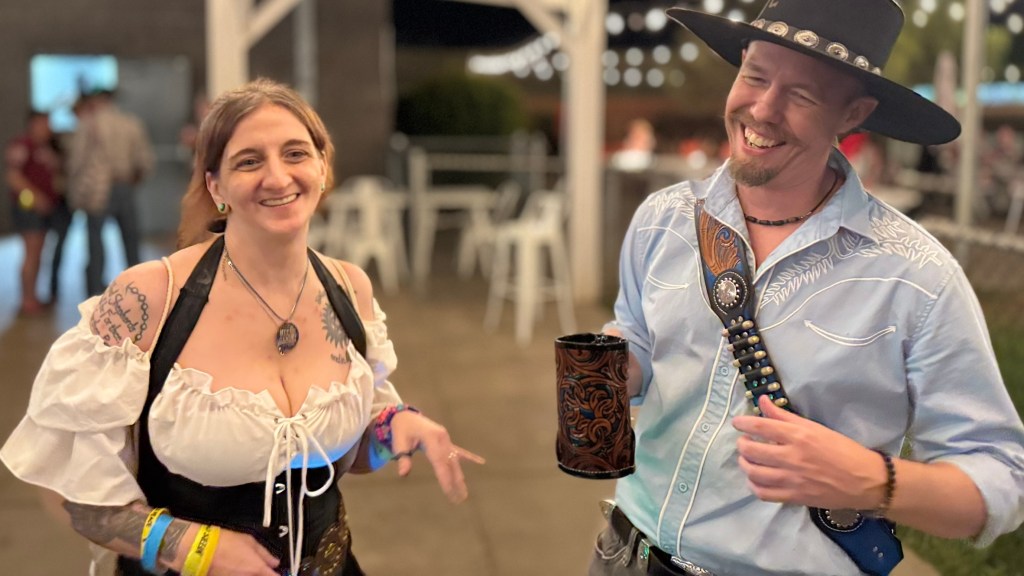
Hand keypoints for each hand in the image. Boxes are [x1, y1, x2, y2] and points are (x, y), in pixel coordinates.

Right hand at [175, 525, 279, 575]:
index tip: (277, 573)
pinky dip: (238, 575)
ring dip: (249, 575)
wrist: (200, 550)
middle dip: (262, 575)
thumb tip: (275, 561)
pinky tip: (234, 570)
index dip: (278, 575)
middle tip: (260, 569)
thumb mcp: (249, 540)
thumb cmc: (224, 542)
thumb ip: (265, 553)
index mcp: (257, 568)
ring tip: (243, 567)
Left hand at [389, 411, 485, 502]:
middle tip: (459, 498)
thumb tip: (404, 474)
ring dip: (459, 476)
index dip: (445, 477)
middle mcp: (442, 439)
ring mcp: (446, 439)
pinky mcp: (446, 441)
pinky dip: (470, 457)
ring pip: (455, 460)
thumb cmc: (402, 430)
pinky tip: (481, 462)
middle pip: (451, 463)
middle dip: (455, 481)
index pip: (440, 461)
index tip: (449, 492)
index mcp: (431, 438)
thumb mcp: (399, 443)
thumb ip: (403, 458)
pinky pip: (459, 451)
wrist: (406, 416)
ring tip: (464, 493)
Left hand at [732, 395, 886, 509]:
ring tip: (748, 458)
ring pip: (753, 472)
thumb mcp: (815, 427)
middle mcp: (791, 457)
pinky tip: (756, 478)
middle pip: (751, 450)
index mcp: (798, 436)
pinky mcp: (794, 497)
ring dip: (744, 463)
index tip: (737, 423)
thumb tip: (762, 402)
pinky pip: (763, 493)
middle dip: (742, 444)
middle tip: (745, 441)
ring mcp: (791, 479)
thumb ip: (785, 416)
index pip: (760, 427)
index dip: (743, 423)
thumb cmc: (842, 450)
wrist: (865, 480)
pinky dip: (753, 485)